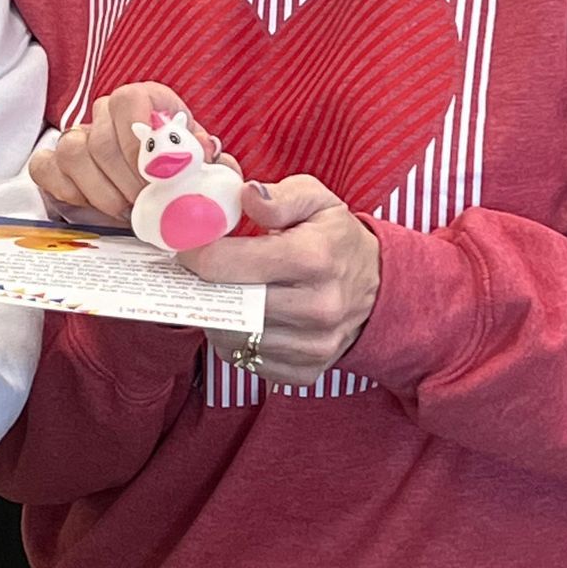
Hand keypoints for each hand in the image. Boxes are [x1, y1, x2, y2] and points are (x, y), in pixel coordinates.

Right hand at [30, 82, 222, 226]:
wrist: (153, 185)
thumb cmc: (179, 168)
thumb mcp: (201, 159)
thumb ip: (207, 155)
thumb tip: (205, 151)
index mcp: (143, 99)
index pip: (128, 101)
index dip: (139, 141)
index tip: (158, 176)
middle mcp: (105, 111)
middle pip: (101, 139)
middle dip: (126, 181)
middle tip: (146, 205)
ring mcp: (75, 134)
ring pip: (72, 153)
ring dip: (102, 191)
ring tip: (126, 210)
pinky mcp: (53, 160)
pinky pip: (46, 168)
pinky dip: (70, 191)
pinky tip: (95, 205)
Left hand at [185, 179, 381, 387]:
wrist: (380, 289)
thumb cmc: (337, 240)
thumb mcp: (317, 200)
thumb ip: (280, 196)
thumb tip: (245, 195)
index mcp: (313, 258)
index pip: (230, 263)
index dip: (197, 253)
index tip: (186, 245)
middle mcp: (316, 307)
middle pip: (227, 304)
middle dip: (200, 286)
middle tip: (192, 271)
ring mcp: (313, 345)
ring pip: (231, 337)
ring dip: (215, 315)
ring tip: (221, 291)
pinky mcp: (305, 371)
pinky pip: (246, 360)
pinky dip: (234, 340)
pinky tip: (242, 318)